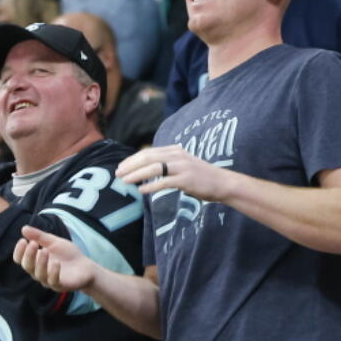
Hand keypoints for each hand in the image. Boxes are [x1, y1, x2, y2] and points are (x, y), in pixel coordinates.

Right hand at [13, 225, 97, 291]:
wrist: (86, 266)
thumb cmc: (68, 255)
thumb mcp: (54, 242)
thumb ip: (40, 236)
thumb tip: (24, 229)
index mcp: (35, 261)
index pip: (20, 259)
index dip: (19, 251)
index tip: (23, 240)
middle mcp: (39, 272)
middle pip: (27, 266)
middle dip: (28, 255)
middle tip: (33, 244)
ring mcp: (49, 280)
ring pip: (38, 275)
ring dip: (40, 263)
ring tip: (45, 251)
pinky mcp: (60, 285)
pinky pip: (53, 281)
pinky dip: (53, 272)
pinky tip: (56, 263)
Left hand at [115, 145, 233, 200]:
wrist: (222, 183)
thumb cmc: (201, 177)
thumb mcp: (183, 165)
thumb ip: (167, 164)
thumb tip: (147, 169)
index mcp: (175, 150)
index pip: (149, 152)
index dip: (132, 159)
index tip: (121, 167)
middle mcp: (177, 156)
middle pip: (148, 158)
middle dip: (130, 166)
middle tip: (118, 174)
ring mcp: (182, 167)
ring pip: (154, 168)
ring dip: (136, 174)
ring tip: (124, 181)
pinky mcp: (186, 179)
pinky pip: (164, 182)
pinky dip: (151, 185)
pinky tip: (141, 190)